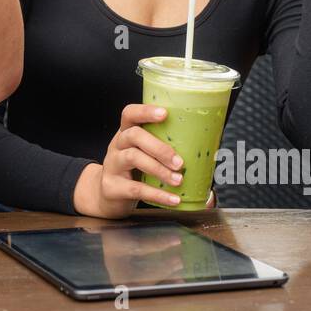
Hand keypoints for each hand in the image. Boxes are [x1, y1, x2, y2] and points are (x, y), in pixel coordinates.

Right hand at [74, 104, 187, 218]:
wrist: (106, 195)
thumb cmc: (132, 171)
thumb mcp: (142, 154)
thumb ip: (162, 148)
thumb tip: (204, 150)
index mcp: (125, 133)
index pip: (130, 114)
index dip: (145, 111)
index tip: (165, 114)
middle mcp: (117, 145)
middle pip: (133, 135)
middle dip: (159, 147)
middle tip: (179, 162)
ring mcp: (112, 165)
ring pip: (133, 158)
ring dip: (159, 169)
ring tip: (178, 180)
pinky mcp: (112, 187)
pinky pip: (136, 189)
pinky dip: (158, 195)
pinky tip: (173, 199)